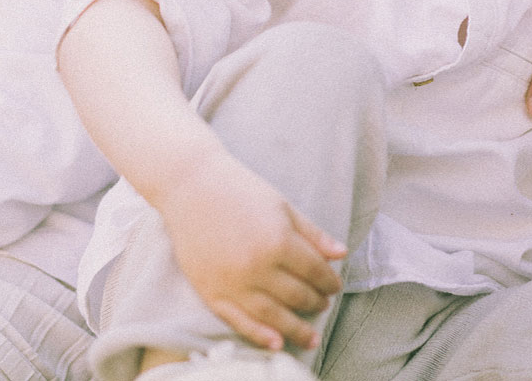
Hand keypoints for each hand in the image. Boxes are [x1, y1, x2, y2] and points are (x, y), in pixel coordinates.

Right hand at [155, 157, 345, 351]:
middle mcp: (257, 267)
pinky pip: (239, 321)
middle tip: (323, 304)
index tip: (335, 285)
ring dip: (296, 329)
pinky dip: (260, 336)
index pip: (315, 272)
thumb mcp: (283, 206)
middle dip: (316, 302)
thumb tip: (341, 255)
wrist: (190, 187)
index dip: (329, 281)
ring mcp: (233, 283)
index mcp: (279, 241)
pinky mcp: (211, 292)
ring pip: (272, 316)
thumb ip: (313, 234)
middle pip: (297, 296)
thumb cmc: (240, 190)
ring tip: (311, 337)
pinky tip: (277, 344)